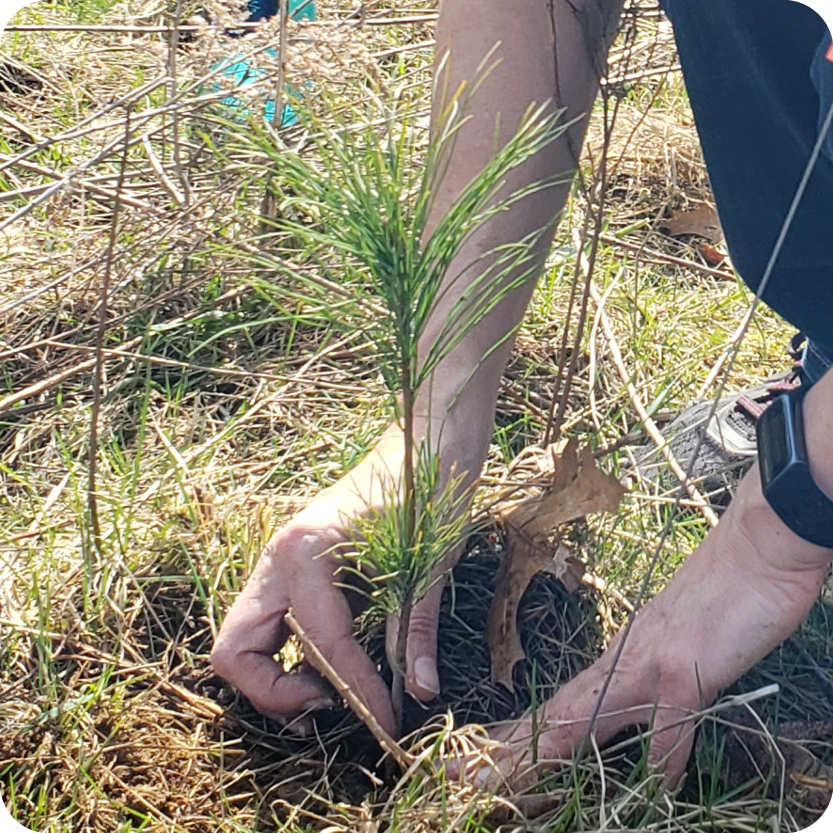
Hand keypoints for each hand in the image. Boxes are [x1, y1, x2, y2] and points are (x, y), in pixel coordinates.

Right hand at [210, 423, 467, 736]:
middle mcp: (277, 557)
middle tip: (331, 709)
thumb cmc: (427, 485)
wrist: (426, 436)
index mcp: (305, 550)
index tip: (389, 720)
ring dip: (277, 679)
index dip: (355, 690)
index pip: (320, 645)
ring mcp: (278, 561)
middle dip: (277, 694)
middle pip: (236, 651)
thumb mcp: (426, 562)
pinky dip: (288, 656)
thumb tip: (420, 693)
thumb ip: (414, 629)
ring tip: (331, 695)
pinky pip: (268, 625)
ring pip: (244, 641)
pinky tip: (331, 665)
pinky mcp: (292, 567)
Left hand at [459, 456, 832, 789]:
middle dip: (501, 753)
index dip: (513, 737)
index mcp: (616, 662)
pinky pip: (669, 729)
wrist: (755, 548)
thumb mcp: (678, 646)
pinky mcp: (684, 671)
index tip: (476, 757)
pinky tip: (656, 793)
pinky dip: (662, 764)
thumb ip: (654, 684)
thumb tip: (641, 718)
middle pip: (549, 719)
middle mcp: (621, 667)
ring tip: (491, 782)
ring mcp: (647, 668)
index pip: (552, 708)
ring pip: (577, 721)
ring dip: (536, 757)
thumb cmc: (720, 594)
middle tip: (452, 775)